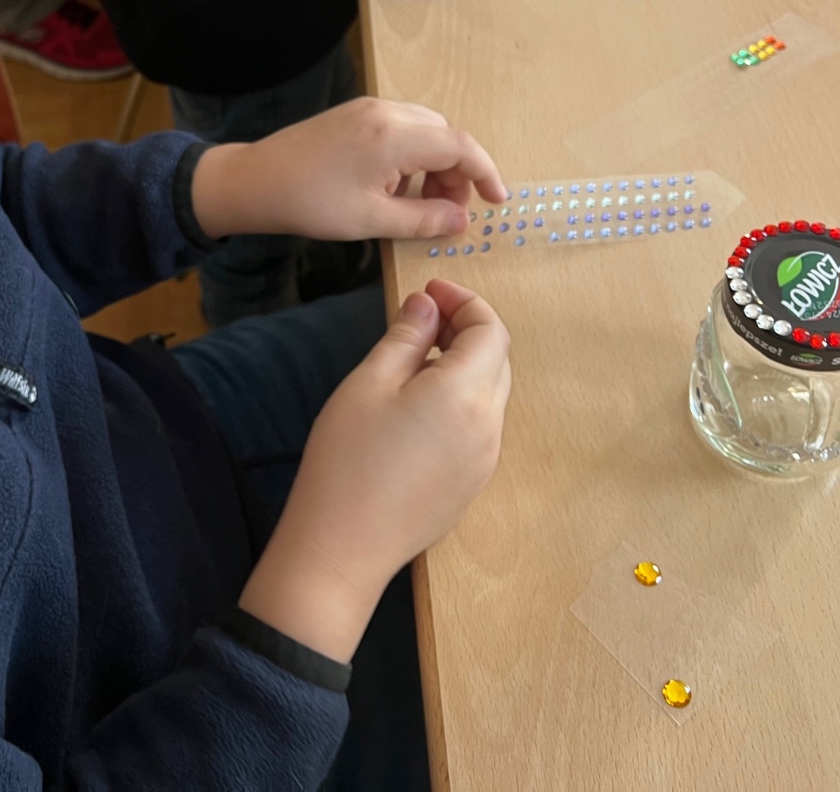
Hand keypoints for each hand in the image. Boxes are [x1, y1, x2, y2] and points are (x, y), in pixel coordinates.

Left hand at [190, 97, 508, 241]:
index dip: (485, 174)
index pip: (460, 146)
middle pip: (445, 135)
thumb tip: (462, 221)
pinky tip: (393, 187)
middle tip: (447, 213)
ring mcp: (369, 108)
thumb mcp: (372, 220)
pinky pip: (401, 128)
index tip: (496, 201)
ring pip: (425, 130)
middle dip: (456, 173)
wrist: (254, 181)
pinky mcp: (356, 113)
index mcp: (395, 136)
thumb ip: (424, 219)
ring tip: (418, 203)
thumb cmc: (309, 203)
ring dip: (433, 165)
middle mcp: (387, 112)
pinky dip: (411, 156)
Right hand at [240, 281, 512, 659]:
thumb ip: (405, 337)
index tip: (429, 290)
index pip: (490, 329)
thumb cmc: (346, 461)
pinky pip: (480, 426)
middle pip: (497, 359)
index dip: (463, 300)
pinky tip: (417, 407)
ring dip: (464, 365)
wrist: (342, 549)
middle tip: (421, 319)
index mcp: (466, 394)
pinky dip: (461, 400)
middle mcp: (490, 426)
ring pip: (491, 393)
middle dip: (466, 329)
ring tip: (412, 362)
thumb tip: (427, 303)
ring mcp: (486, 459)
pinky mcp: (473, 484)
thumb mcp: (368, 384)